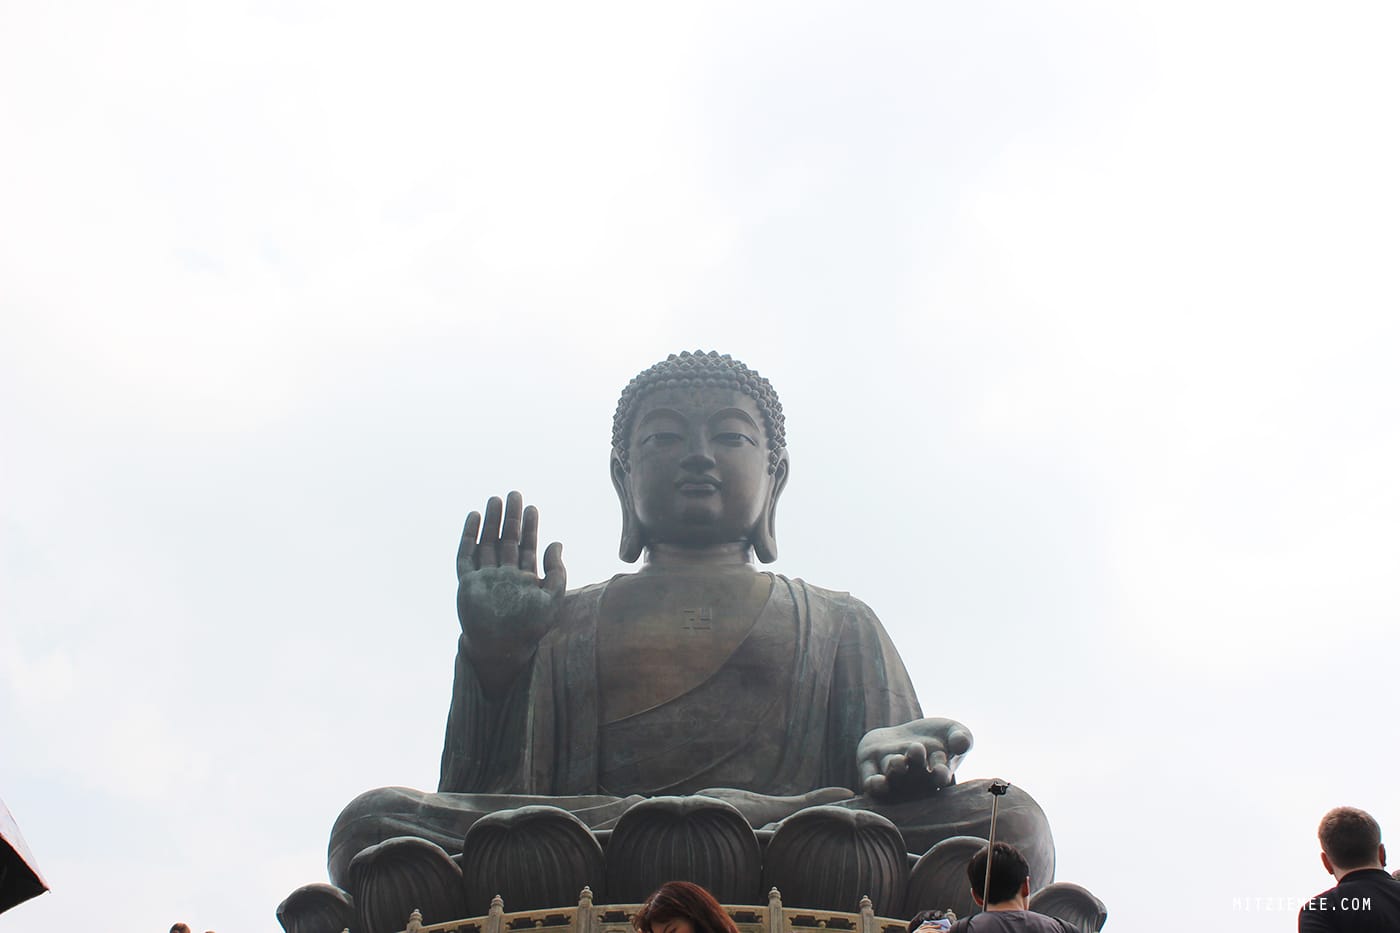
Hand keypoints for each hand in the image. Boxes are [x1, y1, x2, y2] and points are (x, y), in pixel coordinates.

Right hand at [457, 491, 565, 685]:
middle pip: (507, 540)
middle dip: (511, 518)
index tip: (532, 508)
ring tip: (495, 500)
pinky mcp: (467, 582)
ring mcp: (485, 577)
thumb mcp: (552, 599)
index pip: (527, 546)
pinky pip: (466, 555)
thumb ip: (557, 572)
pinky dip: (469, 536)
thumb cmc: (529, 628)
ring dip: (491, 522)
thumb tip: (557, 543)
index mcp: (524, 578)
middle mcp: (504, 575)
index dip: (530, 527)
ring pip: (487, 542)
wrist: (501, 649)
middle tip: (514, 494)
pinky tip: (474, 518)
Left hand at [856, 718, 972, 799]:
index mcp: (936, 774)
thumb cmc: (936, 736)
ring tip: (899, 760)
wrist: (906, 733)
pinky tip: (877, 781)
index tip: (940, 769)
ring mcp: (892, 777)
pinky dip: (873, 785)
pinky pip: (870, 783)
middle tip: (916, 749)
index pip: (939, 777)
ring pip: (892, 779)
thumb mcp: (954, 732)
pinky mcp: (870, 770)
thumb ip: (962, 738)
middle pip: (914, 777)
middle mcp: (913, 781)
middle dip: (915, 764)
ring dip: (895, 771)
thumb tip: (961, 744)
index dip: (939, 775)